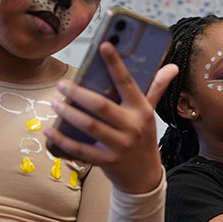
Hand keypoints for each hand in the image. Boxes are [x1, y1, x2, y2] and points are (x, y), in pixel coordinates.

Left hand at [45, 42, 178, 193]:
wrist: (145, 176)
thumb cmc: (144, 139)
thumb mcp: (150, 113)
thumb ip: (156, 88)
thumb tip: (172, 67)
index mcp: (141, 110)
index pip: (127, 82)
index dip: (115, 63)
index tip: (104, 45)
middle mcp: (132, 126)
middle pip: (101, 106)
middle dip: (79, 93)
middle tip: (63, 84)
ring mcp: (120, 145)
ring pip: (90, 126)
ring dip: (69, 114)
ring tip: (56, 103)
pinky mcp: (107, 161)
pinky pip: (81, 150)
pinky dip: (63, 141)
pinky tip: (51, 131)